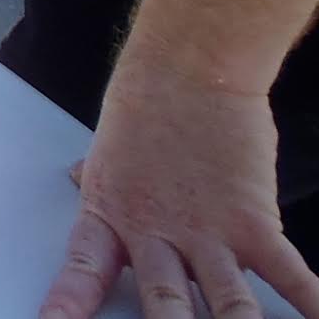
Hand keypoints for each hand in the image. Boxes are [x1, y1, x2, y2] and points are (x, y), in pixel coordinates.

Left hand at [39, 58, 318, 318]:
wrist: (189, 70)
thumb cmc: (145, 107)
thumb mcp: (106, 150)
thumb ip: (97, 179)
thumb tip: (73, 176)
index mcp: (111, 217)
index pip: (83, 271)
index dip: (69, 305)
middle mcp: (156, 234)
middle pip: (162, 306)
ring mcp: (207, 232)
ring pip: (226, 305)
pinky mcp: (254, 223)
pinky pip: (288, 274)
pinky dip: (310, 302)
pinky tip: (318, 318)